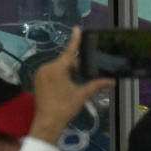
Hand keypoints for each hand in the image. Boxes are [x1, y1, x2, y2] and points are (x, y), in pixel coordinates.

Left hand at [30, 27, 113, 143]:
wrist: (48, 122)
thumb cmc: (65, 107)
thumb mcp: (82, 95)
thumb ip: (97, 85)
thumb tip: (112, 81)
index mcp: (57, 68)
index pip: (69, 52)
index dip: (75, 40)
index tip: (77, 28)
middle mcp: (46, 68)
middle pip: (65, 62)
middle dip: (75, 67)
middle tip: (85, 76)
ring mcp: (40, 74)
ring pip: (58, 68)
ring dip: (68, 73)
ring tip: (75, 84)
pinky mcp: (38, 80)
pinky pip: (52, 73)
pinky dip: (60, 76)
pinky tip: (66, 86)